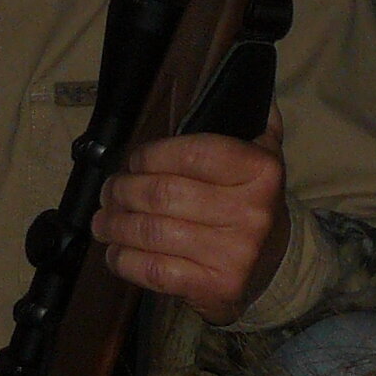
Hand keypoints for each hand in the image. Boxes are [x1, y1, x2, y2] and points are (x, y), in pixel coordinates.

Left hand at [93, 113, 290, 325]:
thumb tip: (251, 87)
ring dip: (116, 225)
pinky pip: (156, 271)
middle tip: (110, 191)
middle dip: (123, 191)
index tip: (133, 162)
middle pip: (164, 194)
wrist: (273, 265)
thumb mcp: (263, 158)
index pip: (192, 153)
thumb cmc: (251, 203)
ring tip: (103, 220)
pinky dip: (125, 260)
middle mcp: (251, 212)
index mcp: (261, 171)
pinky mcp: (215, 287)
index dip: (150, 155)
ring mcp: (234, 253)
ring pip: (153, 232)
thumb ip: (253, 123)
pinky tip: (115, 252)